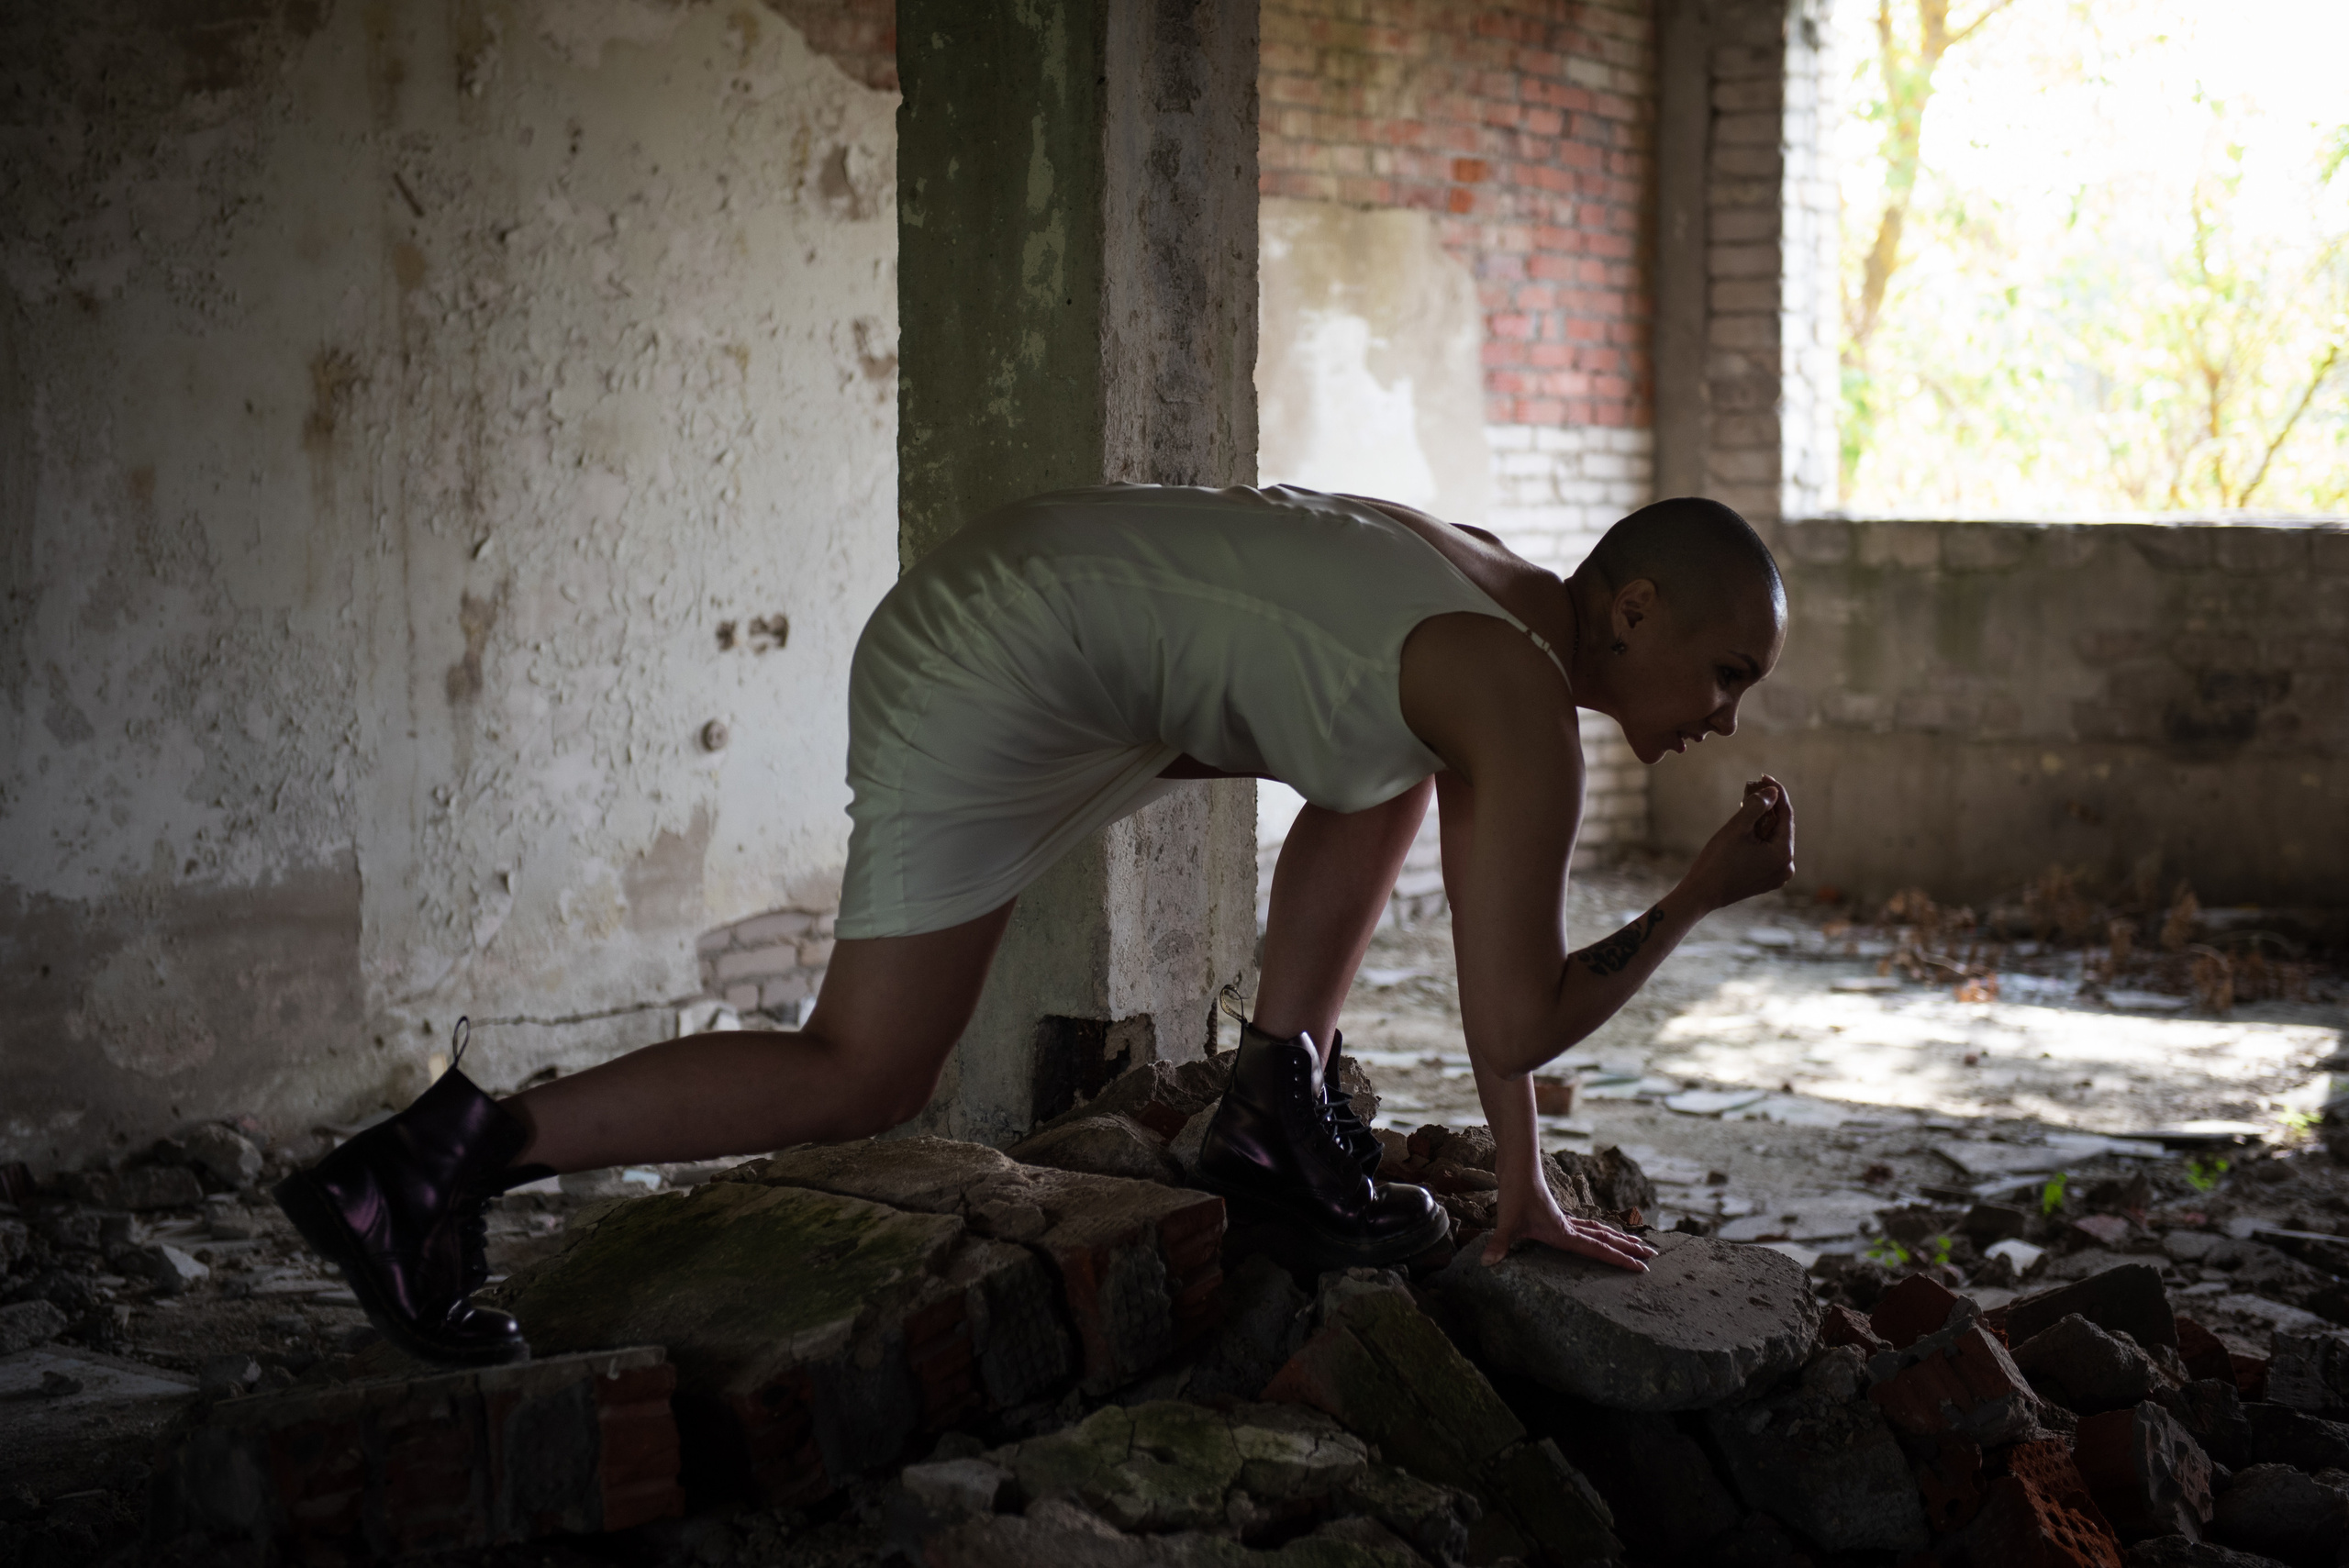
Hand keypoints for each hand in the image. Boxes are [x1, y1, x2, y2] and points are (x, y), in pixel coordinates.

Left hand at [1481, 1183, 1657, 1271]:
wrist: (1517, 1164)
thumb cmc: (1515, 1192)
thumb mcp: (1506, 1221)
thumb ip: (1500, 1244)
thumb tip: (1488, 1264)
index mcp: (1564, 1233)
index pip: (1599, 1250)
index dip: (1621, 1261)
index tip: (1642, 1268)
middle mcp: (1568, 1227)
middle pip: (1606, 1239)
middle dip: (1629, 1249)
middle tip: (1652, 1256)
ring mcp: (1562, 1219)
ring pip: (1597, 1231)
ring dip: (1617, 1239)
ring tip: (1635, 1244)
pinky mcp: (1553, 1213)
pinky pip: (1584, 1227)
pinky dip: (1596, 1232)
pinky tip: (1595, 1234)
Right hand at [1679, 774, 1795, 911]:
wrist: (1701, 893)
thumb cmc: (1717, 861)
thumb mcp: (1737, 828)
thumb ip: (1757, 806)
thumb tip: (1773, 792)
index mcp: (1783, 853)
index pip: (1786, 815)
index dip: (1776, 793)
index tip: (1763, 777)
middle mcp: (1786, 867)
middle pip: (1781, 828)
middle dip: (1769, 807)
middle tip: (1754, 788)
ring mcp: (1778, 876)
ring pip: (1774, 840)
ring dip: (1763, 822)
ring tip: (1747, 806)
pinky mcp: (1767, 880)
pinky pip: (1768, 852)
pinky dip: (1760, 838)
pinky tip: (1746, 828)